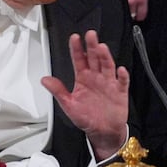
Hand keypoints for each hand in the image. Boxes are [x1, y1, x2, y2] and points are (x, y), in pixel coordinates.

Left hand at [41, 30, 129, 160]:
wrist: (103, 132)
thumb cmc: (87, 117)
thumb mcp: (69, 105)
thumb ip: (58, 91)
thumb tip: (45, 80)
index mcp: (83, 78)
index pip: (79, 59)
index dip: (77, 49)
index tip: (74, 38)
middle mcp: (96, 77)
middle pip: (95, 58)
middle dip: (92, 46)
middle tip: (90, 35)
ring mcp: (109, 83)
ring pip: (108, 66)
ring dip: (106, 57)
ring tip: (102, 48)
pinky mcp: (120, 91)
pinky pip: (122, 82)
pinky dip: (122, 76)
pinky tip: (120, 70)